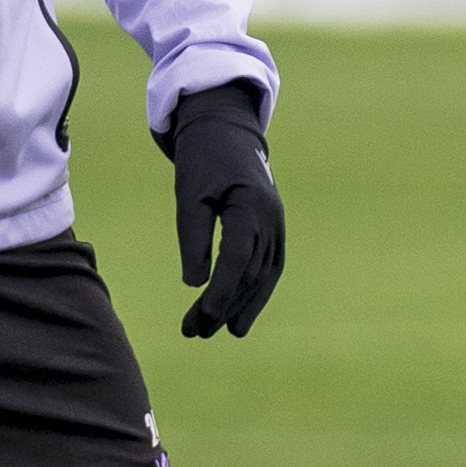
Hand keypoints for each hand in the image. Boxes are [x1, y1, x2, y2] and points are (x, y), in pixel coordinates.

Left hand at [162, 80, 284, 339]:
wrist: (226, 133)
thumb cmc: (202, 162)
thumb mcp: (189, 195)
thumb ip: (193, 238)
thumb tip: (194, 284)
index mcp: (250, 205)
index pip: (238, 257)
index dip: (223, 291)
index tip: (204, 317)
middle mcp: (271, 219)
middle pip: (249, 272)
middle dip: (223, 306)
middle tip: (194, 333)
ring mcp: (277, 226)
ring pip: (261, 277)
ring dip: (238, 307)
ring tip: (210, 332)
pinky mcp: (274, 232)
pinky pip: (268, 270)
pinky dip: (253, 296)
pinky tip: (237, 319)